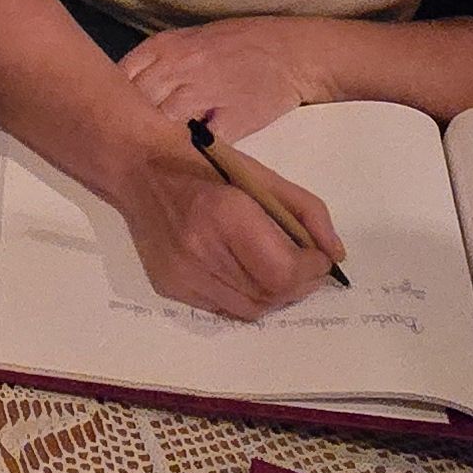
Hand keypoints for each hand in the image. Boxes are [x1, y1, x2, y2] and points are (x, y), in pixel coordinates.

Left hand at [116, 17, 329, 142]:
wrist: (293, 53)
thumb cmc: (241, 45)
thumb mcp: (191, 39)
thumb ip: (157, 61)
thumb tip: (121, 88)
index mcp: (165, 46)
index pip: (121, 76)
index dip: (110, 99)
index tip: (105, 116)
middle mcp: (179, 67)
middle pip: (136, 103)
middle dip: (126, 123)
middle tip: (121, 141)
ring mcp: (203, 94)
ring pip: (161, 124)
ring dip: (153, 140)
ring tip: (147, 154)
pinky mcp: (229, 123)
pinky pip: (196, 143)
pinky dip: (186, 151)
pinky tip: (181, 158)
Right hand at [116, 143, 342, 319]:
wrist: (138, 167)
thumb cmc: (204, 162)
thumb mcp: (261, 174)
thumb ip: (306, 211)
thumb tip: (334, 253)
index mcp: (225, 214)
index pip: (283, 271)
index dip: (312, 270)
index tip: (320, 257)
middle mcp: (200, 250)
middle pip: (270, 294)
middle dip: (300, 285)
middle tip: (308, 267)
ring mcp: (181, 274)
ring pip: (249, 309)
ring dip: (275, 295)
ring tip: (281, 272)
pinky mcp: (169, 287)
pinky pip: (222, 308)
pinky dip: (244, 297)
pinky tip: (245, 273)